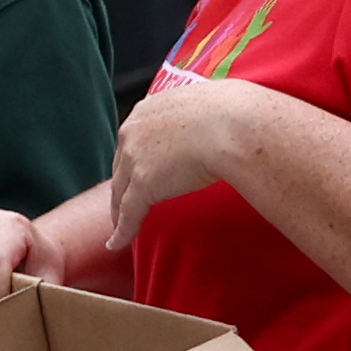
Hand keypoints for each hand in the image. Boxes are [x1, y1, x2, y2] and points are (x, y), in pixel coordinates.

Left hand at [106, 80, 245, 250]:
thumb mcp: (206, 106)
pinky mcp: (144, 185)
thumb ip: (199, 115)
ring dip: (119, 211)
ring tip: (119, 227)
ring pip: (121, 192)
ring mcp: (135, 159)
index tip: (137, 171)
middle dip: (124, 185)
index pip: (134, 140)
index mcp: (147, 110)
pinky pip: (128, 214)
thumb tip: (218, 118)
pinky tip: (116, 244)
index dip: (134, 159)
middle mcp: (133, 131)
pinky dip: (122, 231)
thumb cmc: (235, 112)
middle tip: (125, 202)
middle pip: (121, 166)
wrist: (235, 125)